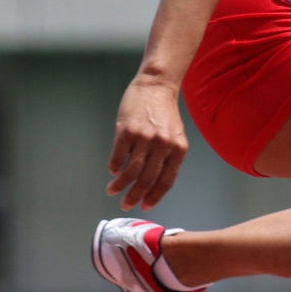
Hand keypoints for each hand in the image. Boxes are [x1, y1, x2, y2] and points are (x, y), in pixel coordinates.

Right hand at [107, 76, 188, 211]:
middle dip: (135, 196)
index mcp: (178, 149)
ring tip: (113, 190)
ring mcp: (145, 138)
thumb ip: (166, 157)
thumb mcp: (174, 135)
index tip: (145, 206)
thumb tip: (151, 182)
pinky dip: (114, 167)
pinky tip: (112, 171)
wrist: (156, 85)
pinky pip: (118, 156)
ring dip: (120, 185)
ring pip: (131, 171)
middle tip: (126, 205)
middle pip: (147, 180)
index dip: (155, 197)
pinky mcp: (127, 130)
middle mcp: (163, 145)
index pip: (166, 181)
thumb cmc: (164, 112)